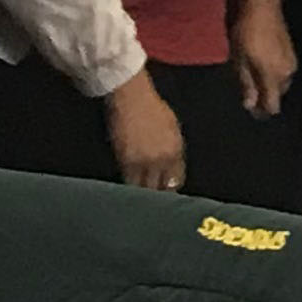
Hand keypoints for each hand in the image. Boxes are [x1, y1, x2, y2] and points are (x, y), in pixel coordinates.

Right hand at [104, 71, 186, 191]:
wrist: (131, 97)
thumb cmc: (151, 106)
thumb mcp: (171, 126)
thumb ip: (172, 148)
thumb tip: (170, 165)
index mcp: (176, 150)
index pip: (176, 180)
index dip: (169, 188)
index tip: (163, 192)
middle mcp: (164, 159)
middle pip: (162, 188)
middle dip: (157, 196)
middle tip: (150, 205)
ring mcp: (145, 162)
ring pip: (145, 189)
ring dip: (142, 195)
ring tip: (137, 202)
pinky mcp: (127, 162)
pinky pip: (129, 182)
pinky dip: (128, 188)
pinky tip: (125, 193)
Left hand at [230, 0, 297, 119]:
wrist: (262, 7)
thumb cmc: (247, 34)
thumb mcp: (240, 61)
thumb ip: (247, 85)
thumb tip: (249, 105)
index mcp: (273, 77)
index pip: (272, 106)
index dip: (261, 111)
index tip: (249, 108)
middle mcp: (287, 73)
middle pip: (277, 96)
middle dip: (264, 97)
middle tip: (247, 89)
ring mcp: (291, 63)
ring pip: (281, 84)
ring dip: (269, 85)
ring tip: (253, 75)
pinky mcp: (292, 54)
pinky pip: (283, 73)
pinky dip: (273, 74)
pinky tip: (261, 65)